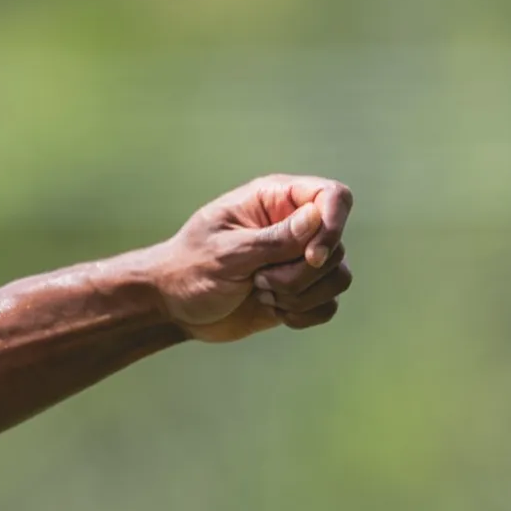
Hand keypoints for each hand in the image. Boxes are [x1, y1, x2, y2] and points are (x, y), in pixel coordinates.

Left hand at [150, 174, 354, 342]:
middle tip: (258, 280)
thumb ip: (274, 239)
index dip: (334, 225)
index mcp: (274, 200)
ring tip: (260, 292)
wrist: (173, 306)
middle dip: (300, 274)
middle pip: (336, 246)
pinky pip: (329, 304)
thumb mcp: (227, 252)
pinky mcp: (301, 291)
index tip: (312, 257)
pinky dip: (303, 314)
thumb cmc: (190, 267)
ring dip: (301, 296)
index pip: (333, 196)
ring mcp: (300, 259)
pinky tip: (271, 310)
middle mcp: (294, 225)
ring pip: (337, 277)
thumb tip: (318, 218)